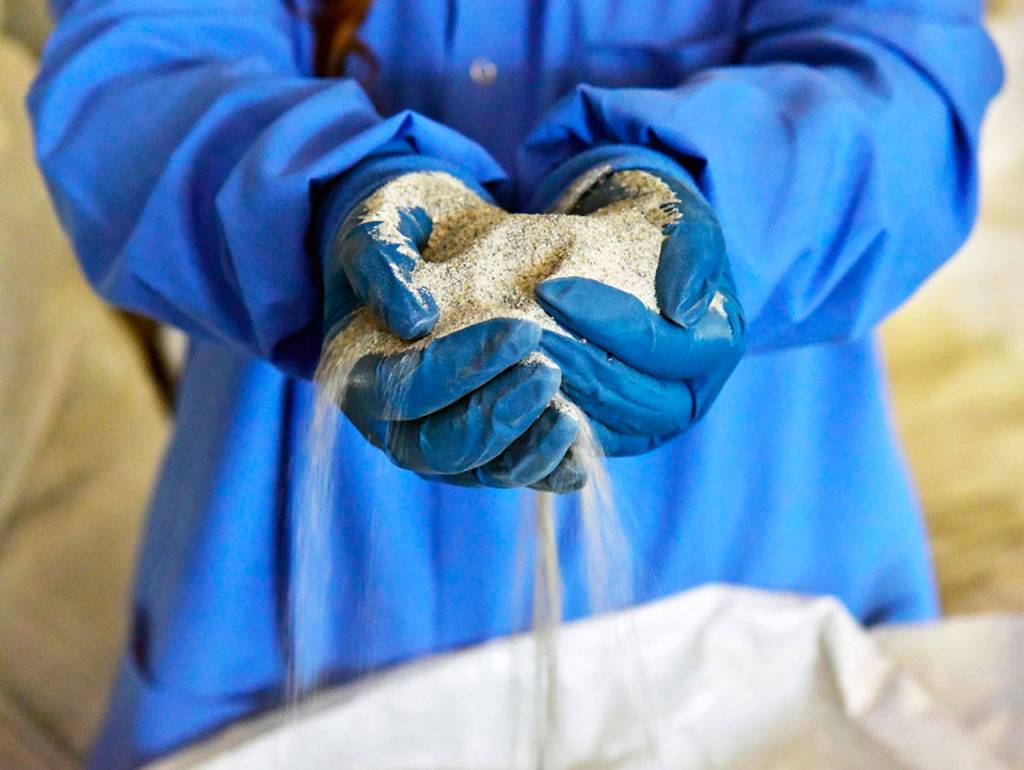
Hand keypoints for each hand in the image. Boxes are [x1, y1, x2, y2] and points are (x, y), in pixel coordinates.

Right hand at [319, 155, 583, 491]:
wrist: (439, 247)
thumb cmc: (407, 231)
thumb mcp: (384, 223)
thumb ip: (381, 260)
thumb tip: (412, 320)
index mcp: (357, 372)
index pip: (401, 389)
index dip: (458, 368)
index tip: (521, 332)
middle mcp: (391, 422)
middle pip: (437, 447)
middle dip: (496, 416)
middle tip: (549, 373)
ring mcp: (437, 443)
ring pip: (477, 472)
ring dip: (525, 452)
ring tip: (570, 417)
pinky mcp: (480, 452)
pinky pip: (511, 474)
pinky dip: (546, 471)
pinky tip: (581, 457)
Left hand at [534, 148, 745, 455]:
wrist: (630, 248)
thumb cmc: (661, 230)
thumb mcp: (687, 223)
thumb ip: (693, 254)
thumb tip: (681, 310)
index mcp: (717, 346)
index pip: (662, 348)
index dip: (607, 322)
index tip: (549, 289)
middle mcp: (689, 396)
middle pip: (633, 397)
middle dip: (574, 362)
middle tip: (518, 331)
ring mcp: (650, 424)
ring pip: (604, 425)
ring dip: (554, 391)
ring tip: (510, 355)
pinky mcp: (611, 434)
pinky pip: (578, 439)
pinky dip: (546, 417)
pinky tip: (509, 387)